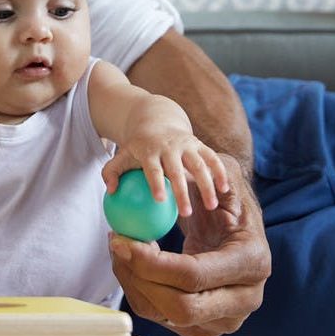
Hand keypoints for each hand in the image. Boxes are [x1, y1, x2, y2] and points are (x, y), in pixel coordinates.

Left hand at [101, 130, 228, 216]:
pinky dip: (219, 171)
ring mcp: (187, 144)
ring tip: (210, 205)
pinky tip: (224, 189)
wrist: (156, 122)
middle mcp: (169, 146)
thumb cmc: (137, 149)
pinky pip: (212, 158)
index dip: (157, 183)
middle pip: (177, 170)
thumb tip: (110, 191)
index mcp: (150, 149)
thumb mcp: (121, 156)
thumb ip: (111, 172)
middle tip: (186, 213)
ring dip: (206, 184)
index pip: (153, 168)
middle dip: (183, 190)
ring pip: (199, 164)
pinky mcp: (199, 144)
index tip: (161, 201)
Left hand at [109, 156, 269, 335]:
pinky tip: (130, 262)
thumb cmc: (222, 195)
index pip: (194, 276)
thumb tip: (171, 184)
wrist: (232, 224)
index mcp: (253, 263)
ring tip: (119, 248)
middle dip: (138, 278)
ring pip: (164, 317)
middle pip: (180, 307)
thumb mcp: (220, 177)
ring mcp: (225, 319)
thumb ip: (201, 178)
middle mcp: (245, 299)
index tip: (121, 239)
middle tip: (115, 244)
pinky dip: (137, 290)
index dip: (151, 263)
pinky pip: (159, 318)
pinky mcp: (203, 327)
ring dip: (131, 283)